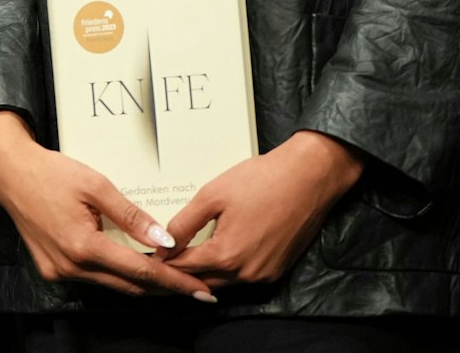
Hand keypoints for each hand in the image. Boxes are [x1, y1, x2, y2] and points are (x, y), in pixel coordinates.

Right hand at [0, 111, 213, 300]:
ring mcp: (59, 271)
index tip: (201, 289)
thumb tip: (163, 239)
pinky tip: (131, 266)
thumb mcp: (95, 185)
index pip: (141, 272)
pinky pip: (92, 277)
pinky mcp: (51, 269)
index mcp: (83, 246)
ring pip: (111, 284)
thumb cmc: (51, 172)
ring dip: (140, 283)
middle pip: (129, 286)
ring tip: (170, 278)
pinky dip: (115, 274)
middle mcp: (71, 266)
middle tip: (196, 288)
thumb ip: (130, 215)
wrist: (9, 172)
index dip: (174, 281)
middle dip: (164, 288)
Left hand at [164, 130, 363, 287]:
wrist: (309, 177)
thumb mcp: (212, 196)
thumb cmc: (261, 181)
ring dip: (204, 271)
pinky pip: (244, 277)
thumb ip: (184, 224)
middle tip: (165, 255)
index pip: (184, 267)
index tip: (149, 253)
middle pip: (203, 280)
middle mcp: (246, 273)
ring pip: (224, 281)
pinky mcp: (277, 269)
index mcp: (227, 255)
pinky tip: (218, 251)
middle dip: (182, 271)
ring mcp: (264, 274)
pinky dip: (227, 268)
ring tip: (186, 253)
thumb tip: (164, 243)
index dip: (164, 260)